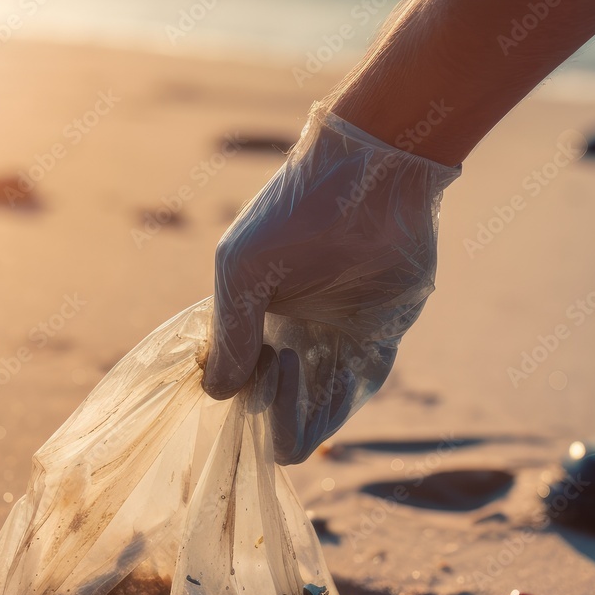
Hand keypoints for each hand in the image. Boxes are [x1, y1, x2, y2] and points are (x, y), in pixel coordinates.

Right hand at [202, 105, 460, 463]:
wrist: (372, 179)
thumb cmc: (295, 215)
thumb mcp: (242, 272)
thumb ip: (230, 334)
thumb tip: (216, 395)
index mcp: (260, 316)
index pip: (238, 376)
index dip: (227, 389)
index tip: (228, 366)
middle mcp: (296, 334)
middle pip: (271, 406)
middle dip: (257, 409)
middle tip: (262, 362)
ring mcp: (337, 343)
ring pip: (309, 415)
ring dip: (285, 415)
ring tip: (281, 362)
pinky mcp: (377, 345)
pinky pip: (348, 400)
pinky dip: (320, 412)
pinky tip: (295, 377)